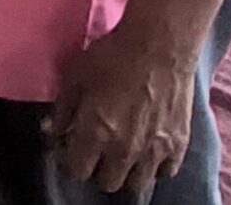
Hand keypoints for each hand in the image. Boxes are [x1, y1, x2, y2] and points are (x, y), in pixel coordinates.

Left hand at [47, 14, 202, 195]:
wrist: (159, 44)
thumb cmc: (112, 55)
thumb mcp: (75, 77)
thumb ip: (62, 110)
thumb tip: (51, 132)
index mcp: (95, 133)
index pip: (76, 171)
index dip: (70, 161)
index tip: (71, 148)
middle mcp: (124, 150)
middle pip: (106, 183)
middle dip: (97, 169)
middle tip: (97, 150)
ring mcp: (154, 151)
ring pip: (136, 185)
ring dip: (126, 172)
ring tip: (122, 154)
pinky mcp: (179, 145)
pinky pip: (165, 173)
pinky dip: (155, 166)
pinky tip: (148, 149)